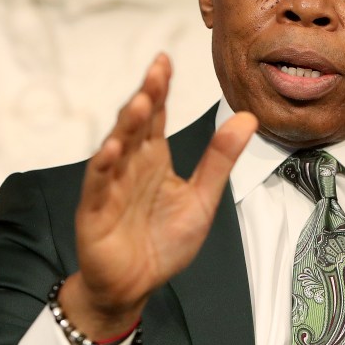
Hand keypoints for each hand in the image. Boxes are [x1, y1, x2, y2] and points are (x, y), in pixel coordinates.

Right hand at [58, 53, 256, 339]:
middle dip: (145, 96)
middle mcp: (130, 165)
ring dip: (126, 126)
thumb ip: (220, 159)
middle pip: (136, 124)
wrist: (135, 284)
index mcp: (153, 158)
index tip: (165, 59)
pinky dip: (104, 167)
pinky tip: (112, 149)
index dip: (159, 88)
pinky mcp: (95, 212)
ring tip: (140, 103)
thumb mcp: (202, 198)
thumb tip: (248, 117)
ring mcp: (110, 186)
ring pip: (116, 148)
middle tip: (157, 70)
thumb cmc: (163, 241)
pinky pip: (98, 185)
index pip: (156, 116)